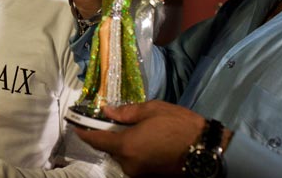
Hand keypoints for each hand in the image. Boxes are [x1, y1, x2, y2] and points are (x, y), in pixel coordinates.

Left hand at [73, 100, 205, 176]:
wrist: (207, 151)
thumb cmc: (179, 126)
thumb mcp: (152, 110)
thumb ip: (126, 112)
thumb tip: (107, 111)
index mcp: (126, 146)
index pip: (96, 140)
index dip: (83, 132)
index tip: (74, 124)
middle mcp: (128, 164)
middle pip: (110, 149)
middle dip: (110, 135)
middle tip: (116, 120)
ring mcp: (140, 174)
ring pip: (123, 156)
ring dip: (125, 144)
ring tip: (139, 129)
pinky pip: (135, 163)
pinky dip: (136, 152)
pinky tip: (148, 141)